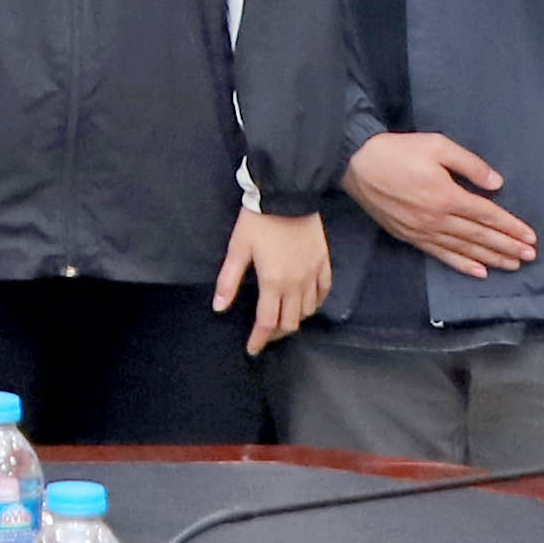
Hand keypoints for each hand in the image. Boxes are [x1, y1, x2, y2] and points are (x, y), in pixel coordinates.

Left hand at [213, 203, 329, 346]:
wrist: (287, 193)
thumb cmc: (258, 220)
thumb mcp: (237, 249)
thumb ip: (228, 280)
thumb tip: (219, 307)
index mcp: (273, 282)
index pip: (267, 322)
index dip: (259, 340)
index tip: (252, 349)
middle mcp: (296, 284)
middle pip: (290, 322)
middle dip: (276, 333)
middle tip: (265, 334)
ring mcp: (313, 274)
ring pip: (308, 310)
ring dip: (295, 319)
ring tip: (283, 319)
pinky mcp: (324, 262)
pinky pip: (324, 291)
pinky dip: (316, 303)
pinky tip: (308, 304)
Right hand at [344, 130, 537, 274]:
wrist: (356, 164)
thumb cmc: (398, 151)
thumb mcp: (437, 145)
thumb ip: (469, 164)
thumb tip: (496, 183)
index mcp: (447, 195)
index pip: (487, 215)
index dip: (511, 227)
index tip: (530, 237)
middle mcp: (438, 219)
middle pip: (479, 236)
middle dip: (507, 247)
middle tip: (530, 257)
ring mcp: (423, 231)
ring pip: (464, 249)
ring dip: (491, 258)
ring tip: (513, 266)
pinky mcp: (410, 236)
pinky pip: (441, 255)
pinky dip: (462, 264)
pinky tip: (478, 272)